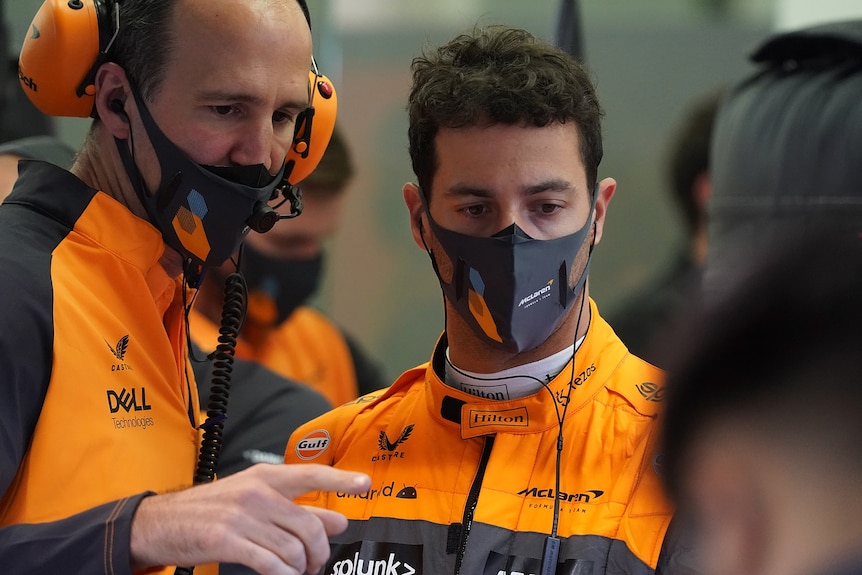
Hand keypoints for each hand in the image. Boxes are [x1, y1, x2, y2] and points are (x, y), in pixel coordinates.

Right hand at [130, 463, 369, 574]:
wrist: (162, 522)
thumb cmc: (213, 509)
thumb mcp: (256, 500)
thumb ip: (300, 509)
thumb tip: (339, 519)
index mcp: (266, 477)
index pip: (312, 475)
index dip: (341, 479)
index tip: (366, 485)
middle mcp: (257, 493)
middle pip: (309, 525)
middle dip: (319, 551)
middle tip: (316, 564)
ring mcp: (242, 516)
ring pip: (292, 548)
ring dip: (301, 568)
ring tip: (297, 572)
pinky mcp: (228, 541)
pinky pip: (270, 564)